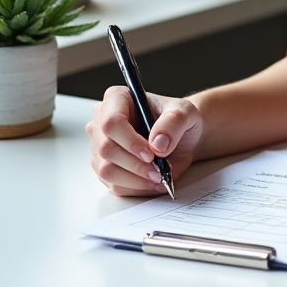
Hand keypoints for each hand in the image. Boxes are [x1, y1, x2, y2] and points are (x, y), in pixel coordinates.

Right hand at [87, 86, 203, 195]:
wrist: (183, 136)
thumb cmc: (179, 119)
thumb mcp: (185, 113)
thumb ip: (174, 122)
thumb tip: (158, 144)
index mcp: (117, 99)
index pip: (112, 122)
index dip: (130, 141)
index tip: (151, 154)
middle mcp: (102, 122)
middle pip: (106, 149)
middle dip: (136, 164)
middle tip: (159, 170)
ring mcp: (100, 147)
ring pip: (107, 170)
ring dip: (135, 179)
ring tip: (159, 176)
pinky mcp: (105, 168)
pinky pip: (113, 184)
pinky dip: (135, 187)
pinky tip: (152, 182)